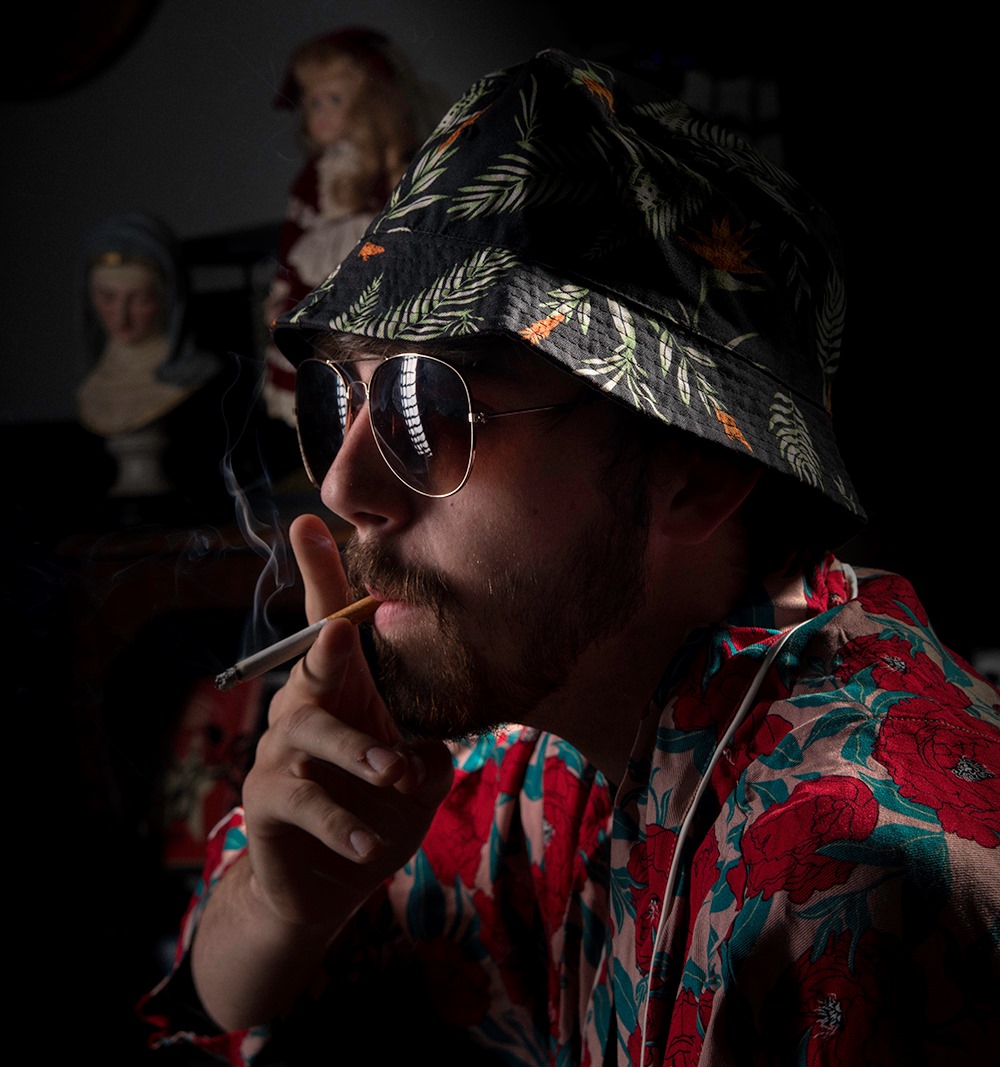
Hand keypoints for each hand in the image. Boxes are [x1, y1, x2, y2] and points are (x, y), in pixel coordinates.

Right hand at [241, 513, 452, 930]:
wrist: (332, 880)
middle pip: (310, 666)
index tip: (307, 523)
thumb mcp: (416, 778)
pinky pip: (300, 799)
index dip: (319, 574)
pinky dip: (339, 820)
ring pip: (309, 733)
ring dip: (357, 750)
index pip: (329, 626)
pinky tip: (368, 841)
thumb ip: (428, 754)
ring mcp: (280, 753)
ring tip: (396, 772)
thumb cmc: (377, 810)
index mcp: (343, 691)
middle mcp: (305, 711)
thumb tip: (436, 749)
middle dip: (326, 648)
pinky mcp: (266, 800)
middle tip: (342, 632)